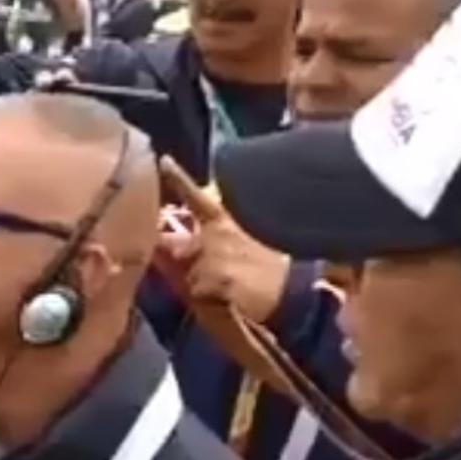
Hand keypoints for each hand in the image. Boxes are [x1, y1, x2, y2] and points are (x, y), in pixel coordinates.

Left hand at [159, 157, 289, 324]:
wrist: (296, 291)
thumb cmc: (273, 266)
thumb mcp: (248, 239)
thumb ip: (215, 236)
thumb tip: (183, 241)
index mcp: (224, 219)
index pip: (195, 196)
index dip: (177, 178)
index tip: (163, 161)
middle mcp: (215, 232)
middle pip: (175, 246)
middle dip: (179, 257)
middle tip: (211, 267)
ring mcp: (214, 254)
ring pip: (187, 274)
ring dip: (200, 282)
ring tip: (232, 285)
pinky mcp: (216, 278)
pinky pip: (198, 293)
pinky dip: (209, 298)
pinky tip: (233, 296)